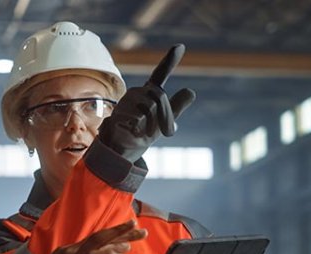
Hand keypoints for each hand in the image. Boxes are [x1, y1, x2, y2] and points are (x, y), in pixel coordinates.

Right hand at [97, 44, 196, 162]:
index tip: (180, 47)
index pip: (160, 74)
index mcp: (149, 93)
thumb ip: (177, 107)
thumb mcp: (164, 122)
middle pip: (159, 96)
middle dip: (165, 116)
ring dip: (152, 124)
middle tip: (163, 132)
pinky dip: (140, 128)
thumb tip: (191, 91)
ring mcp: (126, 101)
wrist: (122, 150)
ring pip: (150, 107)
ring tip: (144, 132)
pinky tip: (134, 131)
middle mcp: (137, 92)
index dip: (169, 60)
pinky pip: (139, 116)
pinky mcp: (119, 111)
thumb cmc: (142, 133)